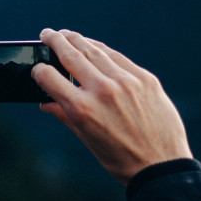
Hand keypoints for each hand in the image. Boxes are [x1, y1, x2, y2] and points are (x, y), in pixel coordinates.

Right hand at [31, 29, 192, 184]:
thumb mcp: (87, 140)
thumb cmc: (121, 159)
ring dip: (77, 39)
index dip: (39, 71)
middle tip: (46, 34)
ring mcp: (125, 81)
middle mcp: (102, 90)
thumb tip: (46, 102)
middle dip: (55, 41)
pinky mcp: (145, 78)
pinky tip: (94, 47)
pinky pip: (118, 57)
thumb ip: (65, 115)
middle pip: (71, 54)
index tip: (38, 69)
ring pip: (94, 50)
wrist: (162, 166)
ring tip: (67, 35)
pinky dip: (102, 50)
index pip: (49, 77)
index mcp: (82, 110)